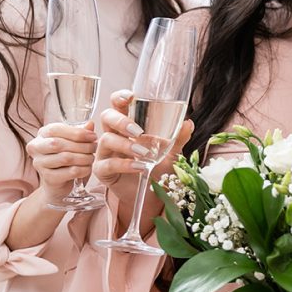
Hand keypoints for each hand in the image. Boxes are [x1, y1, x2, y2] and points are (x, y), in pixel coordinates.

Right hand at [25, 121, 98, 203]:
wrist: (59, 181)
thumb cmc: (67, 156)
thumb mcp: (73, 141)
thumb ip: (80, 132)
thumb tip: (90, 124)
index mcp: (42, 134)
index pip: (56, 129)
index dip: (77, 132)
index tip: (93, 136)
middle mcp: (36, 147)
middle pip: (59, 144)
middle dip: (82, 145)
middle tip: (94, 148)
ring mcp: (39, 163)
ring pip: (66, 158)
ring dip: (84, 157)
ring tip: (92, 157)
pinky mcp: (48, 178)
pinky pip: (71, 171)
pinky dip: (84, 169)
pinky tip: (88, 168)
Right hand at [94, 90, 192, 217]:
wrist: (151, 194)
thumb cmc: (158, 167)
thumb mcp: (171, 152)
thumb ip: (178, 138)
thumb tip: (188, 123)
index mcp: (127, 125)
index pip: (118, 105)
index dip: (120, 97)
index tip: (130, 97)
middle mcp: (114, 135)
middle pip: (106, 117)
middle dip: (120, 120)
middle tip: (138, 131)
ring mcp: (105, 152)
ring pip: (105, 139)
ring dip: (126, 145)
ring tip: (144, 153)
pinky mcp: (103, 171)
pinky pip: (107, 164)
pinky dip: (125, 165)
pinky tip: (139, 167)